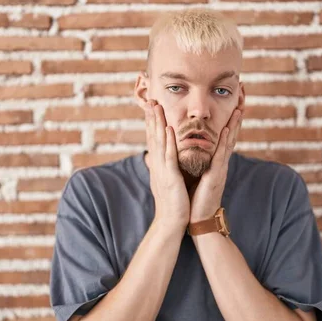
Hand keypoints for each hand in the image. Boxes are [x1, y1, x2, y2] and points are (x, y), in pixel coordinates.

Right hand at [145, 99, 189, 229]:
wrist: (171, 222)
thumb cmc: (170, 203)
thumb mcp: (163, 181)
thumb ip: (158, 167)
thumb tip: (150, 158)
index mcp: (158, 165)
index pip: (153, 139)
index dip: (151, 122)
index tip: (151, 107)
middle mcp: (157, 165)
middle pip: (153, 136)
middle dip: (151, 117)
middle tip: (150, 99)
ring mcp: (162, 170)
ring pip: (159, 142)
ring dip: (157, 123)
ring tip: (156, 106)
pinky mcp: (170, 177)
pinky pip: (169, 156)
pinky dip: (168, 142)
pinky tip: (168, 129)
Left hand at [189, 107, 242, 222]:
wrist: (199, 219)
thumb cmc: (196, 199)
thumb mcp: (197, 176)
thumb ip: (197, 164)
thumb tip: (190, 152)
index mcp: (216, 163)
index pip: (224, 139)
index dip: (229, 122)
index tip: (233, 106)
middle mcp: (221, 164)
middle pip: (231, 137)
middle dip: (236, 119)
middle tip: (242, 100)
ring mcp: (220, 169)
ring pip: (229, 143)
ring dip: (234, 126)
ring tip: (239, 109)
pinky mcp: (215, 177)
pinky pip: (220, 156)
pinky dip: (223, 143)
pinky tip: (226, 130)